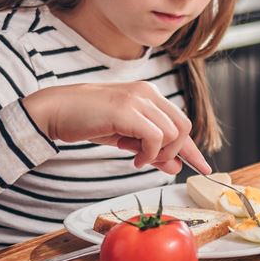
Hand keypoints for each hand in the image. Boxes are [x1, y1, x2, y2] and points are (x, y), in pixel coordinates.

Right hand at [22, 83, 210, 174]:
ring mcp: (138, 99)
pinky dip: (148, 154)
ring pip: (172, 133)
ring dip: (158, 154)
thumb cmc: (88, 121)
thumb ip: (150, 149)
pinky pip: (155, 138)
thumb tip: (175, 166)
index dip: (192, 148)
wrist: (55, 110)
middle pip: (183, 127)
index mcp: (149, 94)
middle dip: (174, 152)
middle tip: (151, 162)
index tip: (203, 167)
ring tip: (135, 157)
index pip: (179, 122)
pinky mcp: (127, 110)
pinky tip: (132, 158)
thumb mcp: (124, 138)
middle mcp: (148, 93)